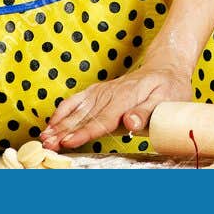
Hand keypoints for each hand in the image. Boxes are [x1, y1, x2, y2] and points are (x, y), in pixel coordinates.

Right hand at [40, 62, 192, 150]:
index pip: (102, 119)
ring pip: (77, 109)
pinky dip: (63, 110)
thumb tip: (129, 124)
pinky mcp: (98, 91)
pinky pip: (77, 100)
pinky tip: (52, 122)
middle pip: (84, 115)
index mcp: (126, 96)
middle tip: (47, 145)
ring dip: (59, 123)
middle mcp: (110, 92)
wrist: (165, 68)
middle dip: (64, 131)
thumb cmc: (168, 88)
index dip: (84, 132)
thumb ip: (146, 113)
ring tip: (44, 138)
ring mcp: (102, 91)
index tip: (68, 142)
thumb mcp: (166, 100)